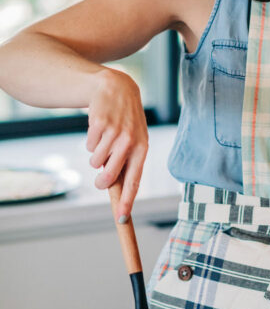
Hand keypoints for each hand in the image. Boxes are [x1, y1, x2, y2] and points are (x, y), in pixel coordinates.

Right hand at [86, 68, 148, 221]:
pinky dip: (91, 142)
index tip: (121, 219)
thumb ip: (128, 163)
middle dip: (102, 183)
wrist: (117, 89)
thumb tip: (119, 193)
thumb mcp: (134, 140)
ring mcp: (114, 133)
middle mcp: (130, 142)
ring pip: (95, 162)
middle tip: (100, 182)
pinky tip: (99, 129)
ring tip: (104, 142)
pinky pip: (89, 146)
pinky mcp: (99, 124)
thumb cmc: (127, 122)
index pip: (134, 181)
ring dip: (96, 157)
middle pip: (110, 177)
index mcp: (142, 149)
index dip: (127, 201)